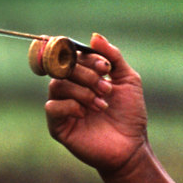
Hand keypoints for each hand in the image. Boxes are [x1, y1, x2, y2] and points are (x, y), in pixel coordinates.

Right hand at [43, 33, 147, 179]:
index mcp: (84, 76)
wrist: (131, 146)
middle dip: (87, 75)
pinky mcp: (58, 126)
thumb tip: (94, 36)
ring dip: (81, 91)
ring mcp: (63, 107)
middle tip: (106, 88)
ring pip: (57, 85)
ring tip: (101, 104)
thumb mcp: (128, 80)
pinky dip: (68, 105)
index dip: (87, 58)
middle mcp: (71, 89)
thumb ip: (113, 56)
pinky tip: (84, 113)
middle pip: (63, 68)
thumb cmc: (130, 114)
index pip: (74, 56)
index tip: (106, 68)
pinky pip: (51, 107)